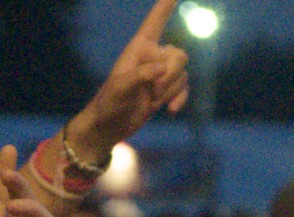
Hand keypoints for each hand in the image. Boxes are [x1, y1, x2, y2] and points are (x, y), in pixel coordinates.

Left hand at [65, 0, 188, 160]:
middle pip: (178, 55)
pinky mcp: (165, 90)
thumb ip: (140, 75)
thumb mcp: (120, 88)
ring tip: (152, 100)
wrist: (109, 127)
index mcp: (139, 48)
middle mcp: (152, 56)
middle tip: (153, 91)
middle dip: (170, 75)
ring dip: (170, 90)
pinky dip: (180, 98)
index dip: (166, 6)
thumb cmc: (109, 103)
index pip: (155, 21)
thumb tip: (161, 69)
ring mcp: (160, 74)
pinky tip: (170, 110)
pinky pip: (184, 87)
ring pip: (182, 72)